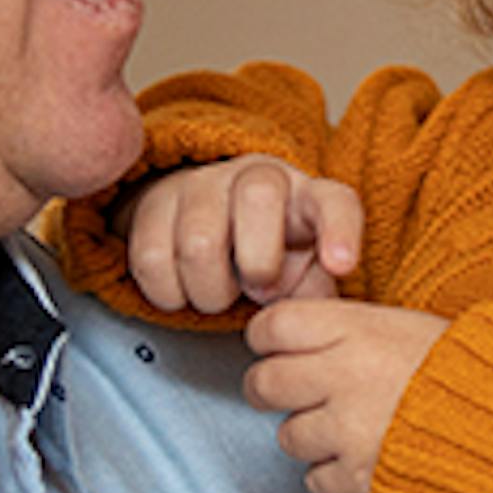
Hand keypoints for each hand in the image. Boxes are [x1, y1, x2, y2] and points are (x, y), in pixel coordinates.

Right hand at [124, 155, 363, 312]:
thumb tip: (309, 314)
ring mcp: (202, 184)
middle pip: (258, 197)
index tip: (341, 266)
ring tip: (218, 294)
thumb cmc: (270, 255)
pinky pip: (150, 258)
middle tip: (258, 290)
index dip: (339, 231)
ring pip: (198, 240)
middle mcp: (256, 177)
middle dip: (259, 262)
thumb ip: (313, 292)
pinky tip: (184, 289)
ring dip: (210, 290)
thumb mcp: (305, 273)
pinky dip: (168, 292)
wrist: (211, 227)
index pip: (334, 201)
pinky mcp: (154, 204)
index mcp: (306, 196)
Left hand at [245, 297, 445, 492]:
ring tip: (347, 429)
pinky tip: (363, 461)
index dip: (269, 338)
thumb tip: (303, 338)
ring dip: (311, 435)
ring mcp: (347, 432)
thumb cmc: (473, 373)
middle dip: (274, 389)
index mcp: (356, 330)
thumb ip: (351, 331)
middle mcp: (343, 377)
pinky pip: (315, 481)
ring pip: (288, 436)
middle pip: (264, 383)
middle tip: (296, 392)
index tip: (278, 346)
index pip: (272, 327)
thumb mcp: (409, 326)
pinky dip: (334, 476)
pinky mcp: (359, 480)